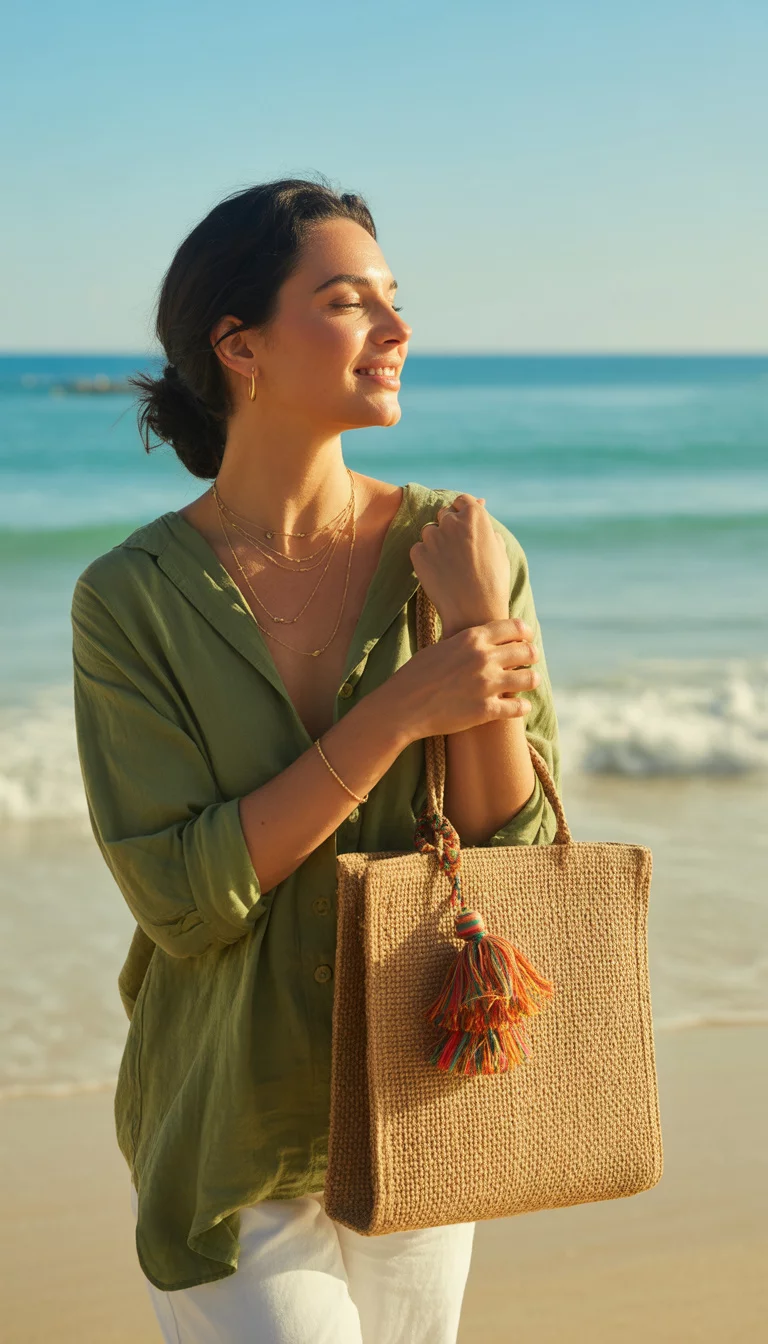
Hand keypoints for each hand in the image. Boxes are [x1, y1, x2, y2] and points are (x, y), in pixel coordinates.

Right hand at [389, 617, 540, 741]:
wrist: (402, 707)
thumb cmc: (415, 676)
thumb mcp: (440, 648)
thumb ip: (463, 643)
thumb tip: (477, 639)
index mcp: (472, 639)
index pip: (513, 627)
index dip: (524, 632)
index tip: (526, 638)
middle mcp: (483, 658)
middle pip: (525, 651)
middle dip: (532, 655)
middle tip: (532, 659)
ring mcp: (487, 685)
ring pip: (528, 679)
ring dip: (532, 680)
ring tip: (531, 681)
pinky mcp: (486, 710)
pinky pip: (518, 707)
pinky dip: (522, 707)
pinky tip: (521, 706)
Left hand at [409, 493, 509, 636]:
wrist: (475, 613)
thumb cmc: (493, 582)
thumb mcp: (498, 549)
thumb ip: (486, 525)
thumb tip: (480, 504)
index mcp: (475, 516)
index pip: (462, 500)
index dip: (463, 512)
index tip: (465, 528)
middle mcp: (452, 521)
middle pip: (444, 514)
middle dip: (449, 528)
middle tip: (459, 552)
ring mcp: (433, 537)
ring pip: (429, 531)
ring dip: (436, 542)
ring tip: (450, 565)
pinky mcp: (418, 554)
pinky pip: (418, 548)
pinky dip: (425, 557)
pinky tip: (439, 573)